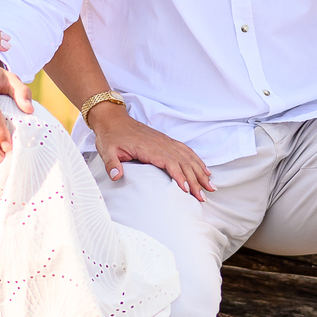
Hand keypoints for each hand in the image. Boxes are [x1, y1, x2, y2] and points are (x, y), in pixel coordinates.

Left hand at [88, 103, 214, 200]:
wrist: (113, 120)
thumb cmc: (111, 137)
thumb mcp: (106, 151)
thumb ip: (112, 164)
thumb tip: (116, 176)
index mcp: (149, 148)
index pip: (170, 163)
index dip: (180, 177)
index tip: (187, 191)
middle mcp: (162, 144)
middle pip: (183, 163)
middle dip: (195, 180)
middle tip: (203, 197)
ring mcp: (166, 142)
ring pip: (188, 157)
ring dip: (200, 172)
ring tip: (211, 187)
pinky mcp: (167, 141)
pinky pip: (186, 151)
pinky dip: (197, 161)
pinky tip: (205, 170)